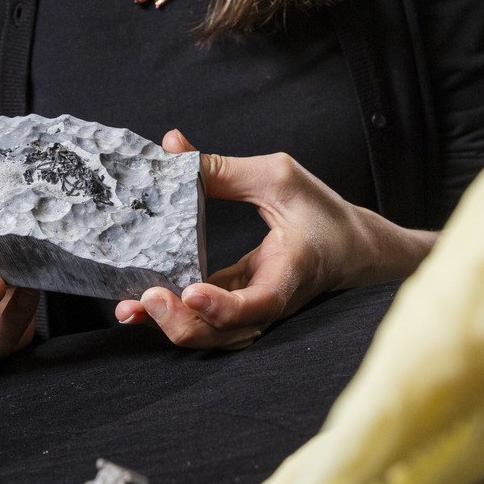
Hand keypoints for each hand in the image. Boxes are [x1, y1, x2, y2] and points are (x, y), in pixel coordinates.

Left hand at [115, 130, 434, 349]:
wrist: (352, 248)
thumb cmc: (322, 211)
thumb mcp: (279, 177)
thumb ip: (223, 169)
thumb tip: (170, 147)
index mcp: (292, 269)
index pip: (261, 302)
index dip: (225, 305)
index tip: (192, 292)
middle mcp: (273, 301)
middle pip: (227, 333)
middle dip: (183, 323)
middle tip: (147, 299)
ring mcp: (257, 310)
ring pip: (213, 336)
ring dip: (172, 327)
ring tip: (131, 310)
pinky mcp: (242, 307)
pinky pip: (208, 321)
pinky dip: (176, 316)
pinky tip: (142, 303)